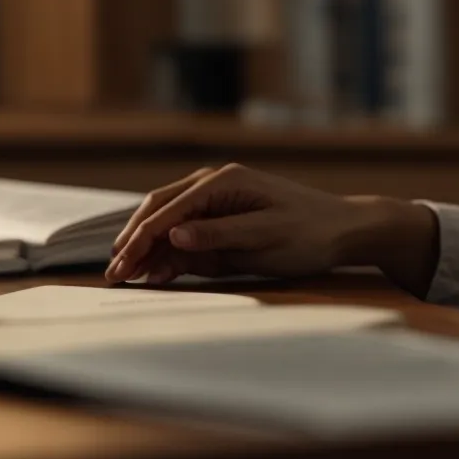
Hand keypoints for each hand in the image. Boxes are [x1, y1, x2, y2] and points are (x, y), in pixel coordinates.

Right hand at [104, 164, 438, 289]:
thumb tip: (173, 236)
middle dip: (134, 242)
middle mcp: (215, 186)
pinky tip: (155, 274)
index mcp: (224, 182)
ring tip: (126, 277)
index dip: (141, 239)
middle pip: (160, 210)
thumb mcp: (266, 237)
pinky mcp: (223, 221)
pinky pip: (187, 236)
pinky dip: (169, 254)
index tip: (121, 266)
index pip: (169, 210)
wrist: (343, 231)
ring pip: (168, 222)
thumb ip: (219, 235)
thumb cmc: (309, 233)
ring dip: (147, 248)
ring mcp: (217, 202)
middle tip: (114, 275)